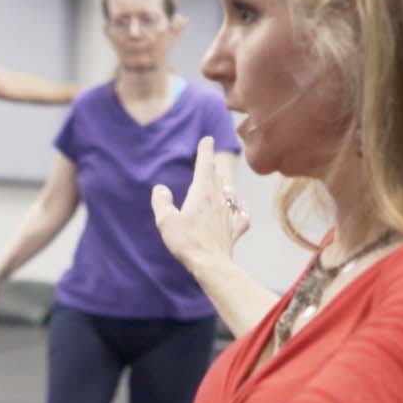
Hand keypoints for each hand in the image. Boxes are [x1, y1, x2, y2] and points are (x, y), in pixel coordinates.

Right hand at [153, 136, 248, 270]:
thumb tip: (160, 188)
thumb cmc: (186, 241)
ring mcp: (228, 214)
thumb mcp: (165, 220)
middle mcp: (218, 200)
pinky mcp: (234, 229)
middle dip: (212, 168)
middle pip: (217, 178)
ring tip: (221, 182)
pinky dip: (241, 209)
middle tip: (209, 162)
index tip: (207, 139)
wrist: (210, 263)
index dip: (205, 151)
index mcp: (201, 193)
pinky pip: (240, 215)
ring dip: (223, 185)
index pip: (205, 166)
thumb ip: (162, 202)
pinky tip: (241, 207)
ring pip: (228, 193)